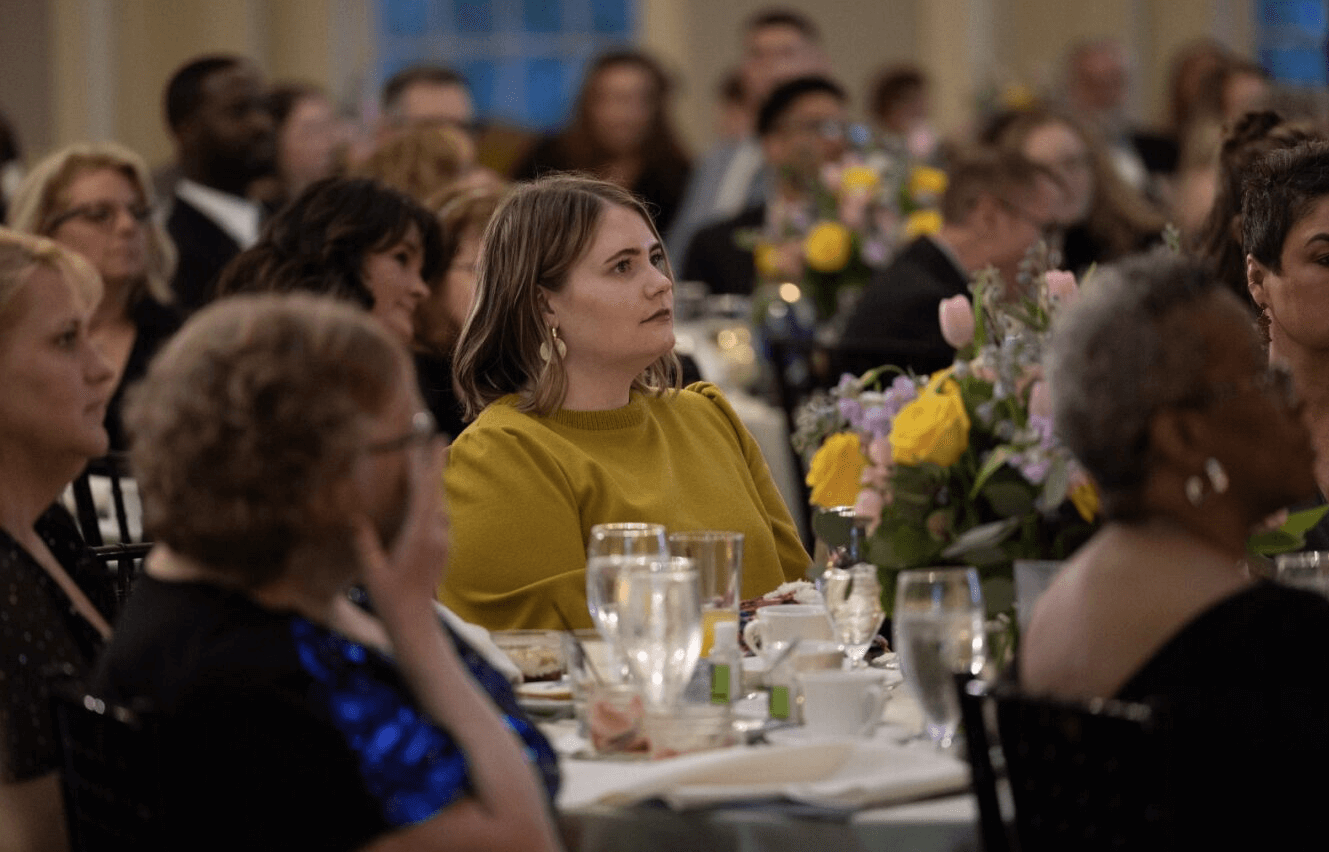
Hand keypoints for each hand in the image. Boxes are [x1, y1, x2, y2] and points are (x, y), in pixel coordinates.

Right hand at [352, 437, 449, 616]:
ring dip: (436, 479)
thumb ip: (364, 542)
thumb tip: (353, 515)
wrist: (416, 624)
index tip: (427, 440)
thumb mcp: (370, 571)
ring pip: (440, 502)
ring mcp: (443, 542)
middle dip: (435, 463)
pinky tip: (430, 493)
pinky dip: (435, 497)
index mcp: (419, 536)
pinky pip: (441, 515)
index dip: (424, 464)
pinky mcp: (443, 548)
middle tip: (436, 436)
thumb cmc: (390, 600)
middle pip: (436, 491)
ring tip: (434, 456)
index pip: (422, 492)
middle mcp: (436, 535)